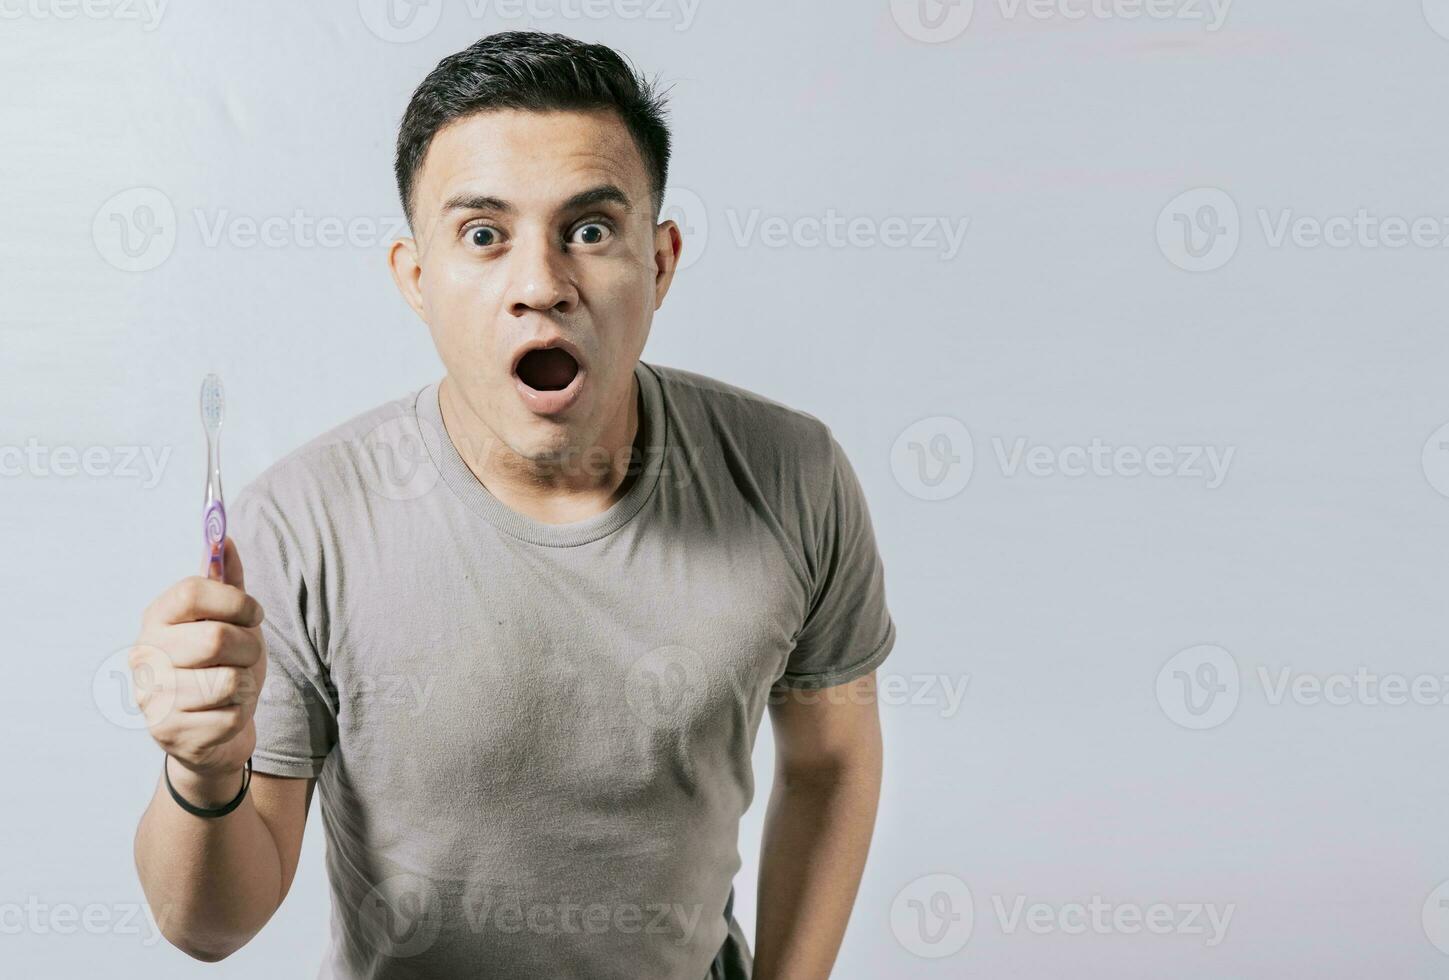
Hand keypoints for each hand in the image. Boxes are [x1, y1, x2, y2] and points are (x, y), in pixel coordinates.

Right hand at [132, 536, 266, 803]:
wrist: (211, 733)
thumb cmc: (223, 666)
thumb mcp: (229, 621)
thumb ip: (227, 583)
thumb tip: (224, 537)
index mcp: (157, 618)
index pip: (193, 590)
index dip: (236, 600)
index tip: (252, 613)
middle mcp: (144, 655)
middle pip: (216, 638)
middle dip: (249, 647)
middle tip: (247, 656)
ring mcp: (152, 696)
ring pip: (229, 680)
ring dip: (247, 683)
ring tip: (234, 686)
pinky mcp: (169, 734)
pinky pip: (232, 715)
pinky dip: (240, 714)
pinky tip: (224, 714)